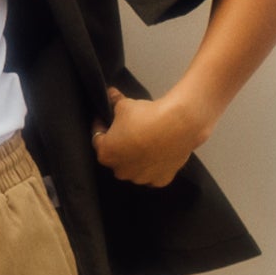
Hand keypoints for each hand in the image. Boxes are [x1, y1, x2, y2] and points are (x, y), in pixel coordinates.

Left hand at [92, 86, 211, 191]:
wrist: (178, 125)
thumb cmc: (146, 116)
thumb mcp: (125, 105)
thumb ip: (114, 102)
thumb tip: (111, 93)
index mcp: (106, 153)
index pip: (98, 138)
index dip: (101, 126)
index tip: (106, 118)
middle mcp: (120, 171)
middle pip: (116, 156)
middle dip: (120, 144)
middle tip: (128, 130)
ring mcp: (141, 178)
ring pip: (134, 168)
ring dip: (136, 157)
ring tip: (146, 141)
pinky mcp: (160, 181)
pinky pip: (153, 174)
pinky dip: (154, 166)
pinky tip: (158, 153)